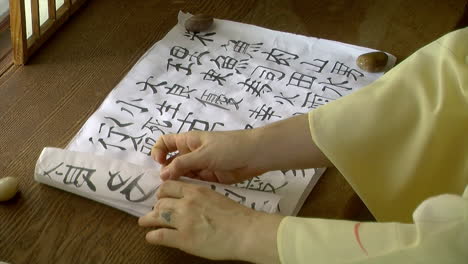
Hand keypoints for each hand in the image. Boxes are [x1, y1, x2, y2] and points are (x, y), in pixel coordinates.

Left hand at [138, 180, 282, 262]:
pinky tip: (151, 237)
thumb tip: (190, 200)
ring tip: (144, 222)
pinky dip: (152, 236)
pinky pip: (159, 235)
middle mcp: (186, 203)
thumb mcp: (216, 197)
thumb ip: (200, 197)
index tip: (160, 197)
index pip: (169, 186)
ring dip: (148, 219)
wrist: (245, 231)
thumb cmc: (236, 216)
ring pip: (156, 215)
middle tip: (154, 212)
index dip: (162, 192)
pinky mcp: (183, 239)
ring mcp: (183, 221)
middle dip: (155, 207)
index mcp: (196, 191)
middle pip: (161, 201)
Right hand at [151, 114, 330, 183]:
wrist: (255, 156)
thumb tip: (162, 174)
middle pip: (171, 161)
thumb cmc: (229, 148)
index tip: (159, 163)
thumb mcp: (203, 154)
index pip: (165, 142)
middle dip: (166, 171)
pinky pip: (193, 182)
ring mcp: (200, 165)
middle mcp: (191, 152)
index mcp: (188, 141)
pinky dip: (189, 187)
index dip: (158, 151)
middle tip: (166, 185)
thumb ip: (182, 164)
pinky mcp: (209, 177)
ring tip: (174, 192)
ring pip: (181, 173)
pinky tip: (187, 194)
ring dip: (177, 181)